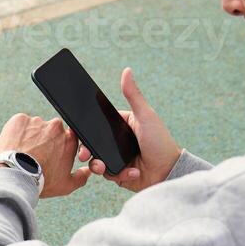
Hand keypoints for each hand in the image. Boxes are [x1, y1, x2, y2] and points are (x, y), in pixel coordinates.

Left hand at [0, 113, 91, 197]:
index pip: (66, 138)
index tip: (49, 156)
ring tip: (22, 153)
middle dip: (44, 141)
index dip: (57, 147)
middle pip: (50, 131)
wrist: (16, 176)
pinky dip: (17, 133)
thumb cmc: (41, 181)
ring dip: (30, 137)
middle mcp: (56, 127)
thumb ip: (80, 177)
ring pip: (34, 127)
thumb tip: (88, 172)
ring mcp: (37, 122)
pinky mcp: (20, 119)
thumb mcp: (65, 185)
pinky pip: (19, 124)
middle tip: (34, 155)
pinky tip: (14, 146)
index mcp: (69, 140)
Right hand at [77, 67, 181, 192]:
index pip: (98, 124)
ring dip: (98, 165)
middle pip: (93, 144)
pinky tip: (131, 173)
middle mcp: (117, 143)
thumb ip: (134, 95)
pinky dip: (118, 175)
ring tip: (103, 167)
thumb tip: (127, 70)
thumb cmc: (161, 142)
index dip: (86, 129)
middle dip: (86, 150)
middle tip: (83, 154)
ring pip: (97, 161)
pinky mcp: (119, 174)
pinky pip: (108, 174)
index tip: (76, 131)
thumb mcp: (145, 116)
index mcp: (121, 126)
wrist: (168, 172)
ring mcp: (117, 159)